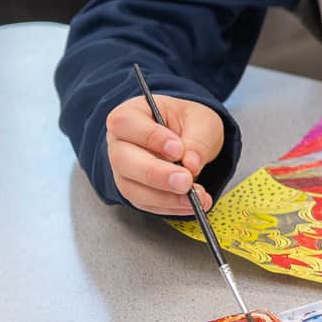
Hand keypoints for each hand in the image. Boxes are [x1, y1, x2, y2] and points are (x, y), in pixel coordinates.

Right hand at [105, 94, 224, 214]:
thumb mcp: (201, 120)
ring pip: (131, 187)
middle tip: (186, 181)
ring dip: (165, 197)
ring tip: (195, 198)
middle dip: (156, 174)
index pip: (126, 123)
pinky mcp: (134, 190)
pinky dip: (169, 207)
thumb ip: (198, 139)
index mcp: (131, 114)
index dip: (150, 137)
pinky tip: (191, 204)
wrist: (189, 137)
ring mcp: (123, 169)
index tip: (178, 150)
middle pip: (123, 160)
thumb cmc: (188, 122)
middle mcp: (120, 143)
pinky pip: (145, 203)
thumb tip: (191, 164)